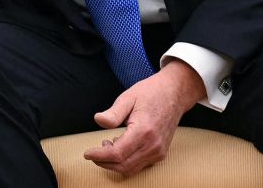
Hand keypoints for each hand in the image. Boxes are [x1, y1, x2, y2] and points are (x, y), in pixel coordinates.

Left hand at [83, 59, 204, 176]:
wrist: (174, 94)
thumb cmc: (151, 93)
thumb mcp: (128, 97)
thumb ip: (113, 113)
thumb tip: (98, 120)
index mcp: (143, 131)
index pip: (118, 153)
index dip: (99, 156)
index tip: (87, 153)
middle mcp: (153, 145)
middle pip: (123, 165)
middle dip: (104, 162)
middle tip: (94, 151)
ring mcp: (159, 152)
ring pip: (131, 169)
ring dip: (115, 163)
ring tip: (107, 145)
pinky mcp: (161, 153)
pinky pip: (140, 165)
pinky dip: (126, 162)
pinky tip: (120, 146)